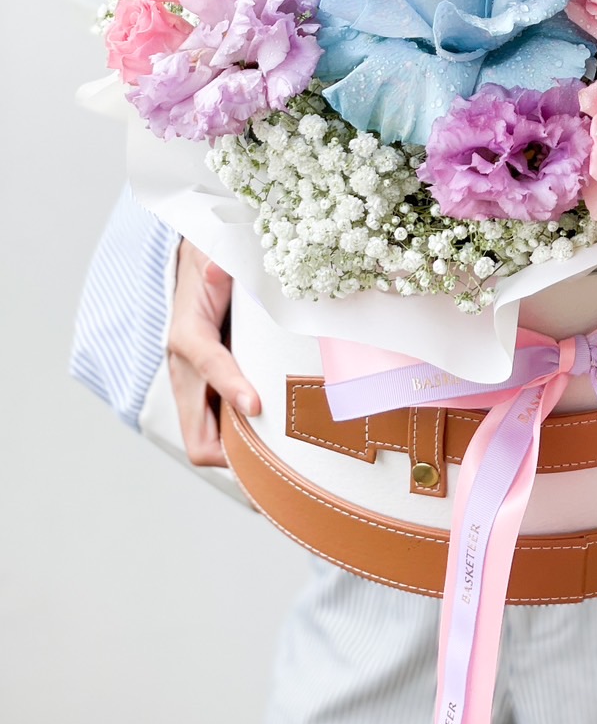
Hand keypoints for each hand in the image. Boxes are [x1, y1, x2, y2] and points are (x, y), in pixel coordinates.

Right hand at [166, 239, 258, 465]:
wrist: (198, 260)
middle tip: (278, 471)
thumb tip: (215, 267)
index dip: (230, 387)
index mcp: (188, 333)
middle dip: (233, 455)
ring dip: (241, 458)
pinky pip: (219, 430)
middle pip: (196, 433)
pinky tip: (279, 451)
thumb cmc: (212, 258)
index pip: (207, 365)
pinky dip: (242, 445)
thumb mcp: (215, 251)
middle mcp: (185, 368)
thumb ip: (217, 260)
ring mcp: (194, 386)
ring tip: (285, 472)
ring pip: (207, 441)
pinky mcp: (206, 391)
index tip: (256, 406)